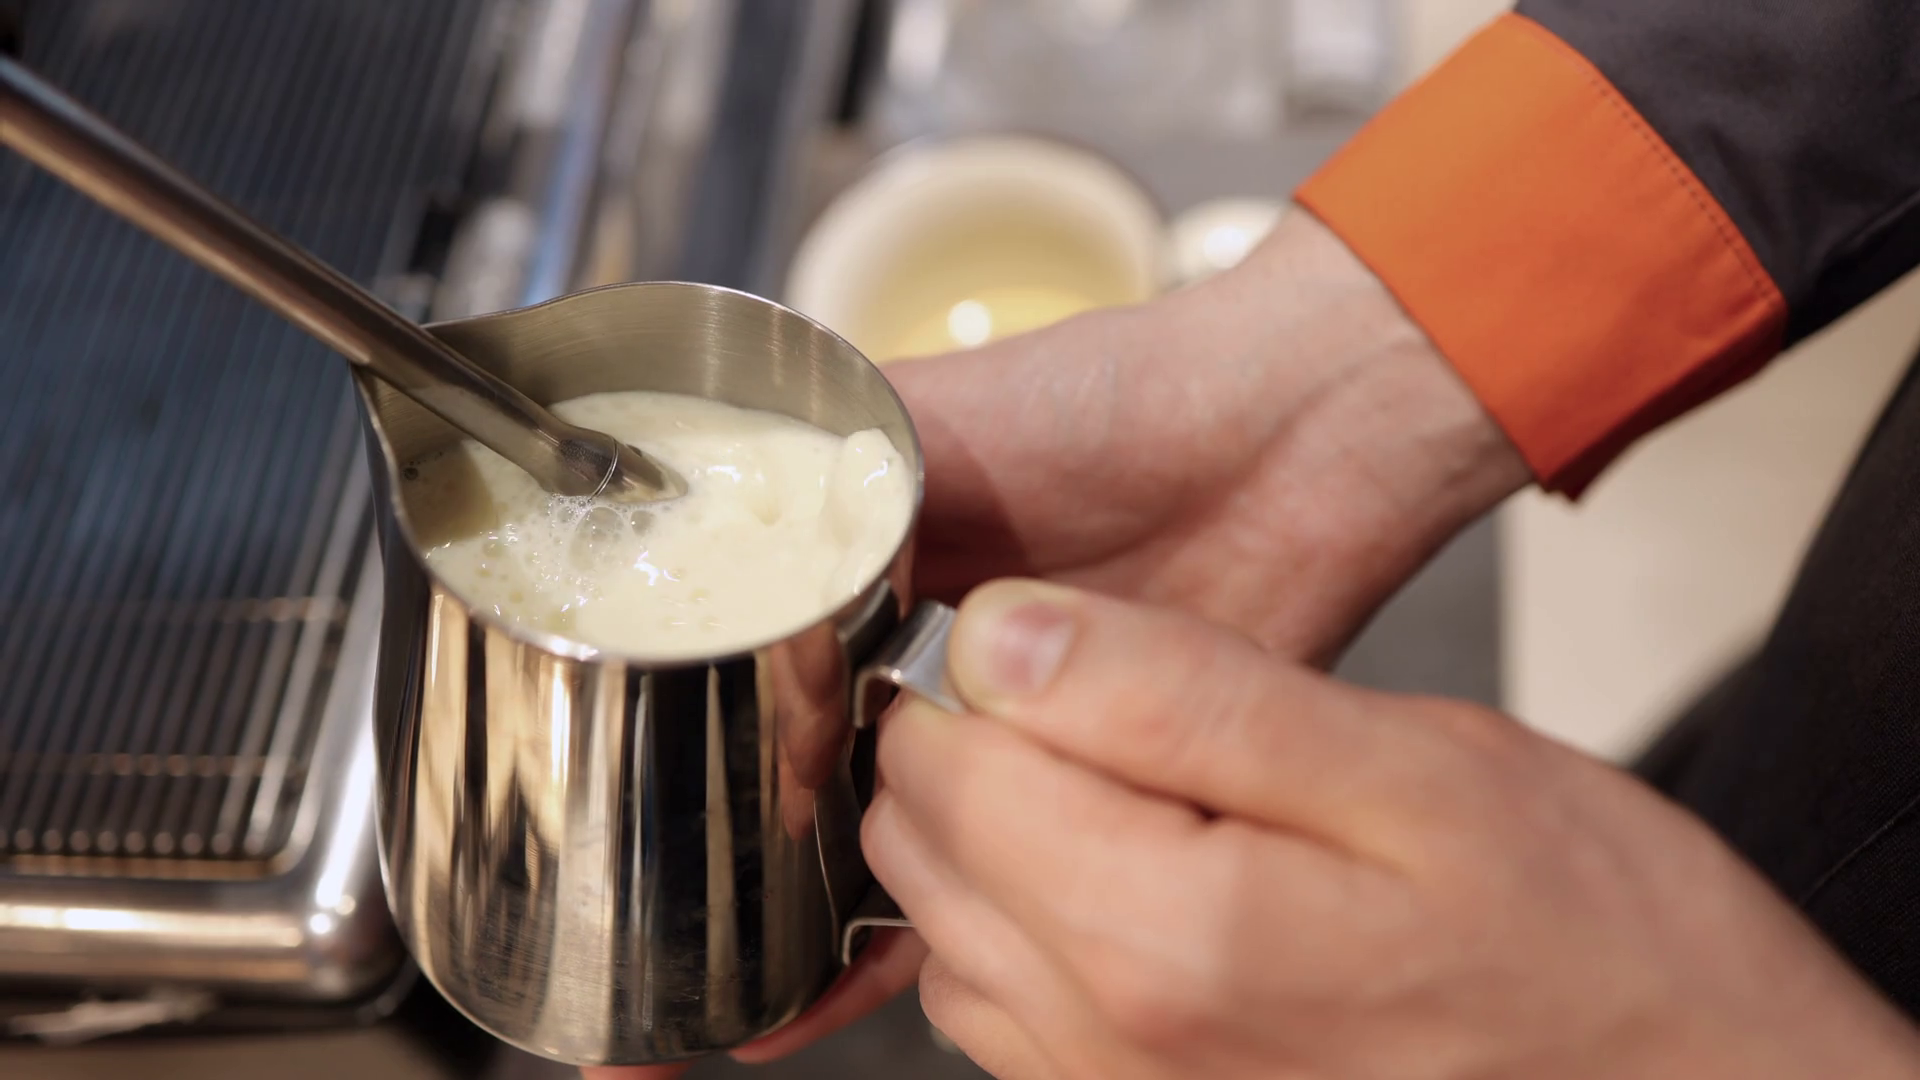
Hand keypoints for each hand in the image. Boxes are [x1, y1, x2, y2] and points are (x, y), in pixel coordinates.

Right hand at [587, 210, 1532, 1075]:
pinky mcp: (1075, 790)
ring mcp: (995, 732)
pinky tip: (812, 995)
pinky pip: (981, 886)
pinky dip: (901, 945)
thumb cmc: (1115, 395)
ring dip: (794, 907)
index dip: (686, 731)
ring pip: (876, 836)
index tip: (612, 794)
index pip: (745, 669)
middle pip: (799, 767)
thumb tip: (697, 506)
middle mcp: (918, 660)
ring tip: (705, 970)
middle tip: (644, 901)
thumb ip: (828, 467)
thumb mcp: (936, 412)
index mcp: (864, 571)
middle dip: (725, 836)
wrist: (1284, 439)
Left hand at [867, 580, 1919, 1078]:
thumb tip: (1003, 634)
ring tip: (1113, 769)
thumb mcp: (1414, 768)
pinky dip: (1019, 921)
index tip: (1045, 624)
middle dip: (965, 743)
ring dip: (987, 832)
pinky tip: (1124, 869)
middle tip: (1084, 682)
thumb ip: (1186, 700)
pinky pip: (1002, 1010)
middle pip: (924, 850)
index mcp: (1166, 939)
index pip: (946, 766)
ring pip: (945, 933)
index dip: (968, 667)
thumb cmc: (1590, 938)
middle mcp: (1108, 1047)